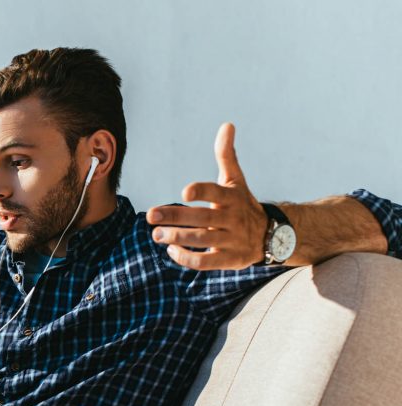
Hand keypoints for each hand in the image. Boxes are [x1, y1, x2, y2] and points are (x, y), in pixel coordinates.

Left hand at [147, 122, 268, 269]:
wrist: (272, 235)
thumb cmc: (243, 204)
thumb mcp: (236, 180)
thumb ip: (227, 155)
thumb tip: (227, 125)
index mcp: (232, 198)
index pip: (216, 193)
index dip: (201, 191)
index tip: (184, 192)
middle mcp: (232, 219)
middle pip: (202, 218)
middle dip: (175, 217)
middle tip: (151, 215)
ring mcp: (231, 240)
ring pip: (201, 240)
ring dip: (177, 238)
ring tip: (156, 234)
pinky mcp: (228, 260)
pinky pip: (205, 262)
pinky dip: (187, 258)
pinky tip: (171, 250)